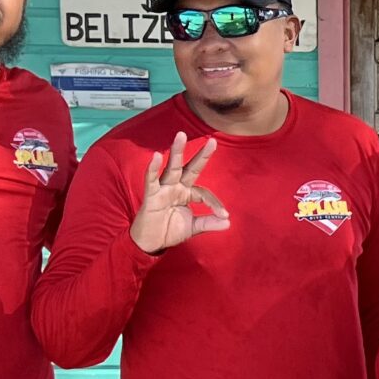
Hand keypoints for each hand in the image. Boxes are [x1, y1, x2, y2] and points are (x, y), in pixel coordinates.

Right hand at [131, 132, 230, 254]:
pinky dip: (153, 169)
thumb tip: (228, 223)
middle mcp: (176, 187)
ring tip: (181, 135)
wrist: (150, 243)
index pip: (204, 193)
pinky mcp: (151, 196)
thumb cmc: (169, 231)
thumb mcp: (192, 228)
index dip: (215, 203)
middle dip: (201, 155)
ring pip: (172, 168)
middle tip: (213, 141)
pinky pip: (151, 180)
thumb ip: (208, 223)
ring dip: (176, 151)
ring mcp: (163, 190)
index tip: (223, 215)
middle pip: (190, 168)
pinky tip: (156, 156)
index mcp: (187, 193)